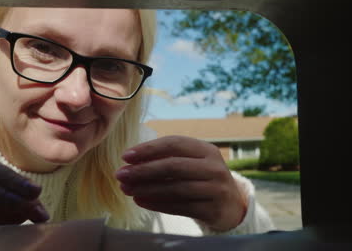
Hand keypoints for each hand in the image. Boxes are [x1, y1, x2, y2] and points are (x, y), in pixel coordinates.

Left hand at [115, 136, 247, 231]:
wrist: (231, 205)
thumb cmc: (202, 179)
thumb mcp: (192, 163)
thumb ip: (168, 158)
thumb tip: (131, 161)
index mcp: (206, 150)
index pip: (174, 143)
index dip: (148, 149)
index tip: (125, 156)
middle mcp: (213, 167)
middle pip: (173, 166)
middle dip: (143, 170)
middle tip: (121, 175)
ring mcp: (216, 189)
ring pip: (175, 188)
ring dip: (146, 189)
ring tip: (126, 190)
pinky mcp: (213, 209)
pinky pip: (180, 206)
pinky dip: (157, 204)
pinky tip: (141, 201)